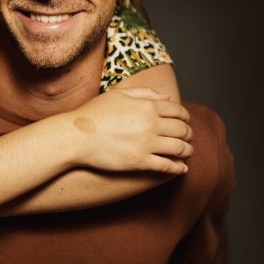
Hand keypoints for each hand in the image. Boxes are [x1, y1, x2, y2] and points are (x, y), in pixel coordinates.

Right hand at [67, 87, 192, 174]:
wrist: (75, 136)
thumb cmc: (93, 114)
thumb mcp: (118, 94)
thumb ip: (144, 93)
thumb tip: (166, 97)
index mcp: (147, 106)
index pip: (178, 111)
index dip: (185, 117)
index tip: (185, 121)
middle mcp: (151, 124)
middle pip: (182, 129)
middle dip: (189, 134)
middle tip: (188, 137)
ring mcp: (146, 144)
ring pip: (179, 148)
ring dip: (187, 150)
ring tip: (187, 152)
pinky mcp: (140, 162)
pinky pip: (167, 166)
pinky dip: (178, 168)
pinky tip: (181, 169)